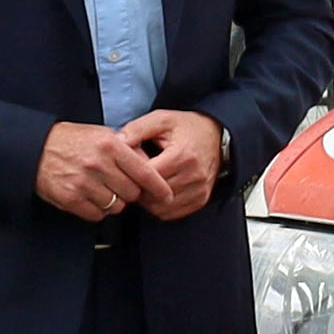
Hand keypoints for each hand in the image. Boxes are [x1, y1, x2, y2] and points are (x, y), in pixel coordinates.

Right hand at [33, 120, 150, 221]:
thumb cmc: (72, 140)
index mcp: (110, 145)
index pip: (145, 172)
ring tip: (102, 189)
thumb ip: (126, 150)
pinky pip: (97, 214)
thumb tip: (151, 168)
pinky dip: (97, 210)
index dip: (159, 187)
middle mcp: (99, 164)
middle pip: (133, 193)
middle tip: (120, 186)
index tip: (167, 196)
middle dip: (131, 193)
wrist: (36, 148)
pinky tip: (90, 197)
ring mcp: (84, 183)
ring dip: (114, 202)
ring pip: (116, 206)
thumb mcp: (102, 134)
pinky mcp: (71, 199)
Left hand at [121, 110, 228, 224]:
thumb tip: (117, 142)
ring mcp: (199, 190)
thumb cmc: (186, 127)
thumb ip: (137, 129)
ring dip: (148, 200)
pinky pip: (172, 213)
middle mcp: (194, 176)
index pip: (148, 177)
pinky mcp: (201, 199)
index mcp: (182, 156)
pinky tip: (156, 193)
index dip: (132, 175)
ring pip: (161, 208)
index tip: (127, 168)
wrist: (216, 134)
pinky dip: (160, 207)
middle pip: (153, 195)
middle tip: (133, 178)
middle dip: (138, 189)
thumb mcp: (161, 119)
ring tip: (145, 185)